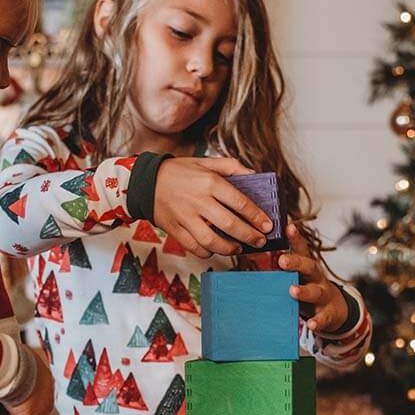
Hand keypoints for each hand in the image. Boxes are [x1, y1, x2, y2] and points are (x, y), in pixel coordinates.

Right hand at [7, 351, 53, 414]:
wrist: (14, 367)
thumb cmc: (14, 357)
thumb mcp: (20, 354)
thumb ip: (17, 359)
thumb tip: (4, 355)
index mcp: (45, 377)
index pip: (44, 390)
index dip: (38, 396)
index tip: (30, 399)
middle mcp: (47, 393)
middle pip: (45, 407)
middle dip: (38, 413)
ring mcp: (41, 407)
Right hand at [153, 158, 271, 257]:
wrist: (146, 182)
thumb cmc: (181, 172)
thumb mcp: (206, 162)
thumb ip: (232, 167)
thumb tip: (255, 175)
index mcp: (209, 182)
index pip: (240, 202)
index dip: (257, 217)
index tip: (268, 226)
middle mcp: (198, 201)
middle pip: (230, 224)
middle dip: (249, 236)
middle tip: (260, 241)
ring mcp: (186, 217)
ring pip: (212, 241)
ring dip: (229, 248)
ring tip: (239, 248)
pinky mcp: (175, 230)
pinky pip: (194, 247)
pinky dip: (208, 252)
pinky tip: (216, 249)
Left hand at [278, 224, 348, 332]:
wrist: (335, 311)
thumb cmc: (308, 290)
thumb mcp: (297, 278)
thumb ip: (279, 270)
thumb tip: (252, 257)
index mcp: (307, 268)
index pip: (302, 250)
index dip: (296, 238)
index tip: (288, 227)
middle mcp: (316, 279)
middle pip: (309, 267)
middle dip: (296, 263)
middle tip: (283, 261)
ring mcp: (323, 296)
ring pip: (315, 292)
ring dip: (304, 291)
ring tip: (293, 291)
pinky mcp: (328, 314)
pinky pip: (323, 318)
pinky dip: (317, 321)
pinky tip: (311, 324)